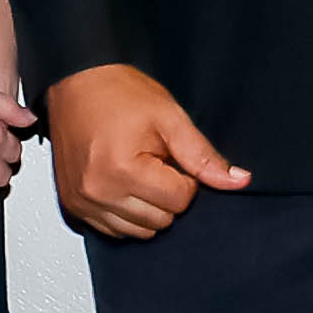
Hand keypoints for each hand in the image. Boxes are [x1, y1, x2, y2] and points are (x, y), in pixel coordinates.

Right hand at [44, 64, 250, 240]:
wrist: (76, 81)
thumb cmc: (118, 93)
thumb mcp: (169, 117)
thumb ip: (203, 155)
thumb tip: (238, 181)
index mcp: (122, 170)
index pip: (180, 201)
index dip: (184, 177)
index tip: (170, 156)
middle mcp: (98, 192)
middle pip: (161, 221)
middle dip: (166, 194)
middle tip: (153, 161)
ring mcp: (82, 202)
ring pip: (139, 232)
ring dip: (147, 207)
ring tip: (137, 171)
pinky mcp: (73, 206)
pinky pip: (114, 231)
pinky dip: (125, 213)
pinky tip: (122, 184)